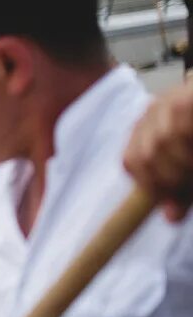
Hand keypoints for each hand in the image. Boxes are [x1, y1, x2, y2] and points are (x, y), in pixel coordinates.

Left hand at [124, 80, 192, 221]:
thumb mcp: (190, 167)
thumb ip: (180, 189)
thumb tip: (171, 218)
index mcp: (146, 130)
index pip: (130, 161)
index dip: (150, 184)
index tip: (171, 198)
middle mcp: (151, 114)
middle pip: (144, 156)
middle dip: (171, 178)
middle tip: (191, 179)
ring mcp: (167, 102)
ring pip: (163, 143)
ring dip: (185, 163)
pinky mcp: (185, 99)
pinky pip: (180, 130)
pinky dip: (191, 149)